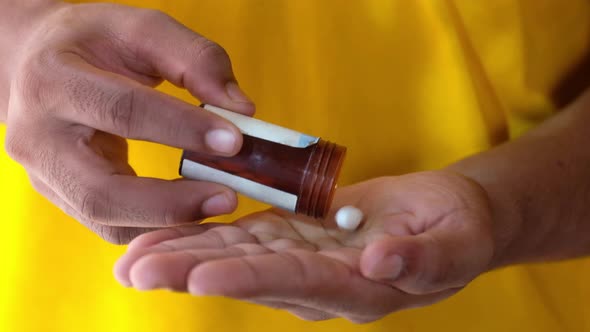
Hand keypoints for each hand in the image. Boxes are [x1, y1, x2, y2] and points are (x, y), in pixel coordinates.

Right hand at [3, 2, 254, 242]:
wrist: (37, 64)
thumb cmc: (94, 43)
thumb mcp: (141, 29)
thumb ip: (196, 59)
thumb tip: (241, 109)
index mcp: (53, 81)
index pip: (123, 112)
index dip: (182, 129)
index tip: (235, 140)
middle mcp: (37, 137)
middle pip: (101, 191)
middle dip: (171, 202)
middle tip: (228, 197)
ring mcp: (45, 174)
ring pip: (105, 220)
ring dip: (167, 224)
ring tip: (217, 207)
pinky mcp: (61, 196)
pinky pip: (110, 226)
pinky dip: (156, 228)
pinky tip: (194, 216)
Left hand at [115, 171, 495, 322]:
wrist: (448, 219)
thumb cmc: (459, 230)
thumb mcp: (456, 243)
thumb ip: (419, 259)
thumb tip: (379, 262)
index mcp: (357, 289)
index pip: (297, 283)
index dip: (250, 279)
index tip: (200, 276)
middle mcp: (320, 281)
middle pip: (250, 275)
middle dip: (192, 271)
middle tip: (135, 270)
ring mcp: (304, 259)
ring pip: (238, 256)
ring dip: (186, 254)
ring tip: (133, 257)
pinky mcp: (296, 236)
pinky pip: (247, 235)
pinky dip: (207, 233)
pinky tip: (170, 233)